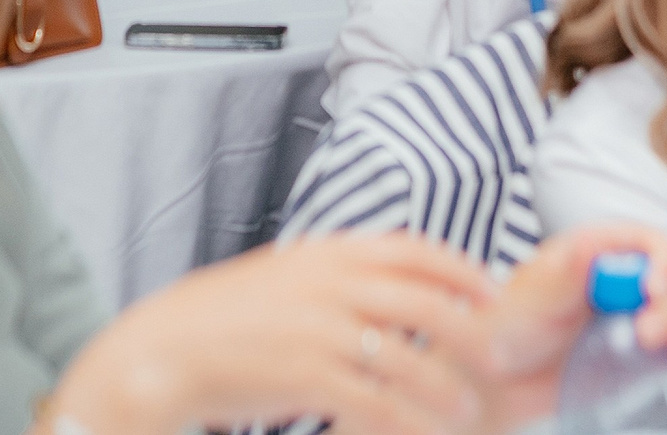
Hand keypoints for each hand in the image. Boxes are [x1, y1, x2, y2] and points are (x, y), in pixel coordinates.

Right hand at [44, 233, 495, 434]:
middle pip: (427, 301)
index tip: (491, 292)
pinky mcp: (309, 376)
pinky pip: (377, 401)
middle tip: (500, 355)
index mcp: (328, 251)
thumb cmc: (225, 316)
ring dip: (447, 385)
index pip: (414, 249)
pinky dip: (408, 418)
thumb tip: (391, 278)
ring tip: (467, 407)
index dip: (462, 271)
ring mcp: (321, 330)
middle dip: (474, 330)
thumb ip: (337, 271)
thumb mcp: (286, 273)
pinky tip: (424, 430)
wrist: (167, 350)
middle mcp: (331, 283)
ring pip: (410, 357)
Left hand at [487, 226, 666, 425]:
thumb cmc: (504, 330)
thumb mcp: (529, 302)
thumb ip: (562, 276)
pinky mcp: (639, 354)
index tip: (653, 290)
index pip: (644, 242)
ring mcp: (631, 318)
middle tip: (647, 334)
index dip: (659, 260)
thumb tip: (590, 244)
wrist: (498, 383)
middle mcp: (618, 281)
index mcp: (592, 254)